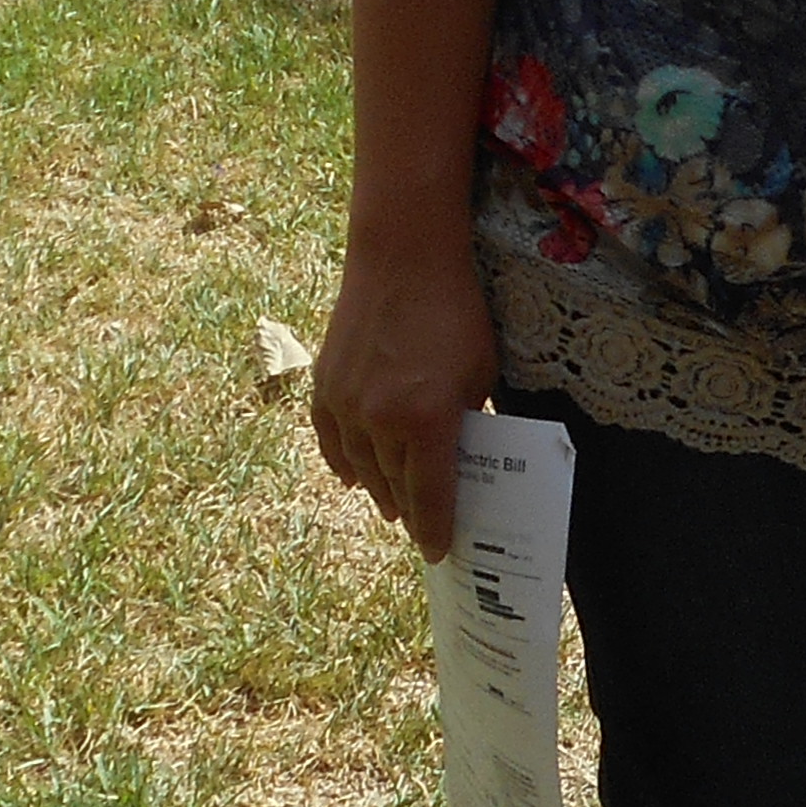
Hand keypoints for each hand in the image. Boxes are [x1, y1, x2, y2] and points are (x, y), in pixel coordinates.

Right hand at [307, 234, 499, 560]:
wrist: (401, 254)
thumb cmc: (455, 308)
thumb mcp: (481, 370)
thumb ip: (471, 419)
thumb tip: (465, 456)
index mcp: (427, 420)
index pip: (431, 496)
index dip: (436, 529)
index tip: (441, 552)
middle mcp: (380, 420)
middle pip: (395, 486)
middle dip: (411, 512)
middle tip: (422, 529)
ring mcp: (346, 403)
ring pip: (361, 467)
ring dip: (378, 489)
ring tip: (392, 506)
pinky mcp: (324, 383)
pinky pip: (330, 439)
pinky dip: (342, 461)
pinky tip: (352, 475)